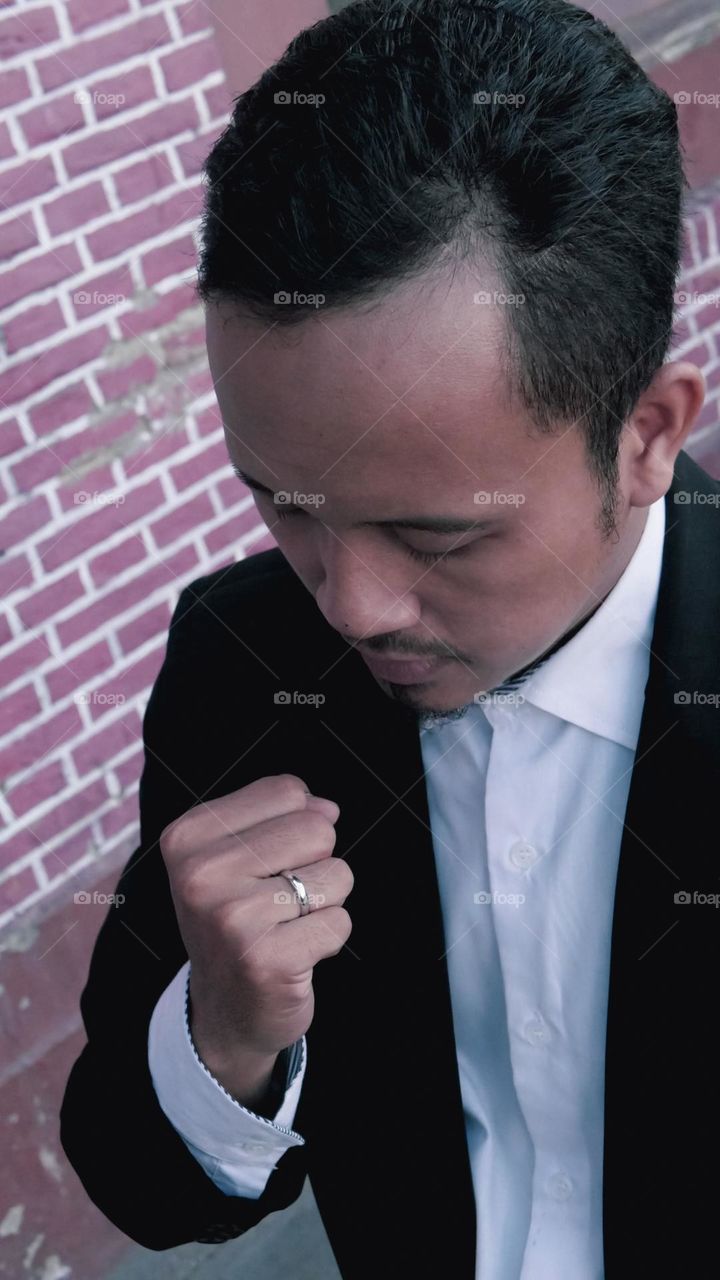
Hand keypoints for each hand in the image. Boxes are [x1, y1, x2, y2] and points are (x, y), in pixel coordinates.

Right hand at [160, 774, 351, 1090]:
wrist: (224, 1011)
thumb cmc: (239, 917)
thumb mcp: (238, 852)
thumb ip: (281, 813)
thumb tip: (328, 809)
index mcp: (187, 836)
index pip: (287, 792)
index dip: (294, 827)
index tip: (262, 864)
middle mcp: (201, 875)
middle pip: (317, 829)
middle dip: (315, 862)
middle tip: (278, 899)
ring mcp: (231, 919)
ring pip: (336, 874)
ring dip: (323, 902)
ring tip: (285, 926)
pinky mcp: (267, 961)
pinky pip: (340, 922)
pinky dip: (328, 938)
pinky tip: (294, 954)